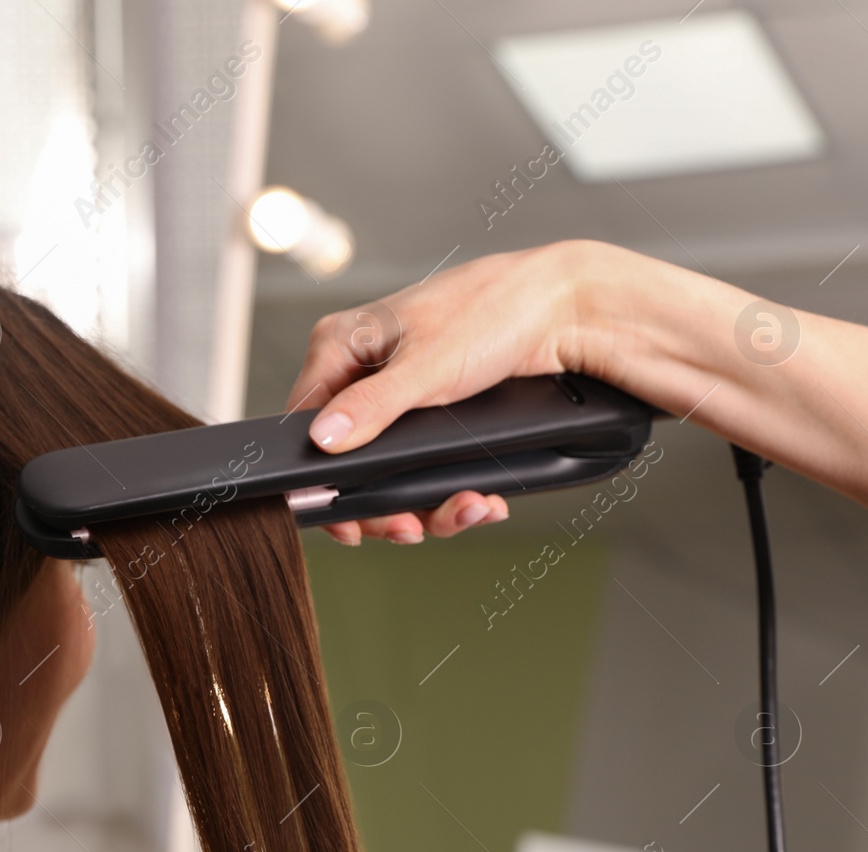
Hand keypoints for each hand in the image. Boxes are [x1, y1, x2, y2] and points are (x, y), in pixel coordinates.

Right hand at [288, 240, 620, 544]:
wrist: (563, 307)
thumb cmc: (493, 309)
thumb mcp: (428, 366)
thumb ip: (371, 405)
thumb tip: (324, 438)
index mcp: (340, 345)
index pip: (304, 426)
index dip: (322, 481)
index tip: (351, 522)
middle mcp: (361, 369)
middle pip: (348, 459)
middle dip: (385, 503)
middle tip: (413, 529)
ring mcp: (395, 392)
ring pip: (389, 468)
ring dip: (426, 503)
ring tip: (467, 509)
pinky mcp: (430, 409)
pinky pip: (422, 462)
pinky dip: (449, 488)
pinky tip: (478, 497)